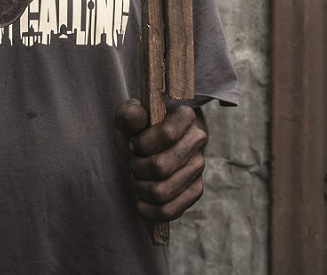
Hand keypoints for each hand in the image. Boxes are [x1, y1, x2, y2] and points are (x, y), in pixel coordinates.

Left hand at [112, 98, 207, 221]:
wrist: (148, 147)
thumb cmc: (138, 130)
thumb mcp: (128, 116)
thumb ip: (129, 115)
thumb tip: (137, 117)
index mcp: (185, 116)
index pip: (167, 134)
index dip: (142, 144)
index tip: (134, 143)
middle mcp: (198, 140)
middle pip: (161, 167)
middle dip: (137, 168)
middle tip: (134, 162)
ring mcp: (198, 167)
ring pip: (162, 191)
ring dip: (140, 188)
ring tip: (137, 178)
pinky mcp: (195, 190)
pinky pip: (170, 210)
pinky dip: (149, 210)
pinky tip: (141, 200)